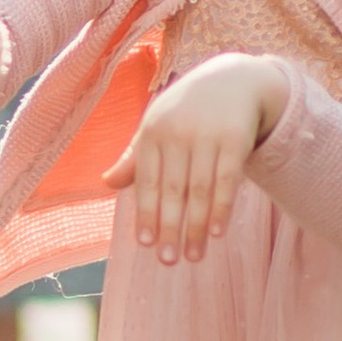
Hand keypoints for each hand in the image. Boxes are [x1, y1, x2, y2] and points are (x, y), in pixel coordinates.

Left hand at [107, 51, 285, 261]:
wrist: (232, 80)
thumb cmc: (185, 111)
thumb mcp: (157, 128)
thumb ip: (135, 158)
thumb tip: (107, 183)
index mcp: (152, 133)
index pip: (146, 181)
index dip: (145, 213)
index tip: (144, 244)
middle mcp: (177, 133)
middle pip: (172, 190)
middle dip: (169, 228)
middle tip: (168, 260)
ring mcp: (207, 135)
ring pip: (200, 190)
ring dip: (196, 227)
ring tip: (193, 256)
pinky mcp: (235, 138)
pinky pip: (228, 179)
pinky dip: (222, 208)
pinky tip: (216, 232)